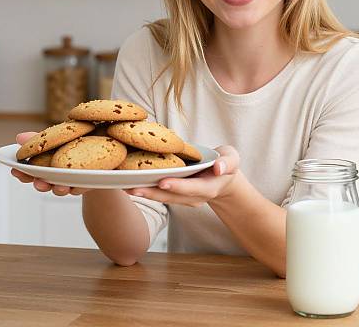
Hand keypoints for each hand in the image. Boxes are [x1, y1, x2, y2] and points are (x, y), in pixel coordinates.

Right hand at [11, 132, 90, 195]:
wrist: (95, 149)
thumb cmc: (69, 143)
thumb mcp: (54, 138)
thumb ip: (37, 140)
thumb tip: (19, 137)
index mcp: (44, 166)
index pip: (29, 173)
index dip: (22, 173)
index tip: (16, 171)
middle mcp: (54, 177)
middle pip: (43, 184)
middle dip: (40, 185)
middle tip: (39, 183)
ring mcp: (69, 182)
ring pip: (61, 189)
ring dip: (59, 189)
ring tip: (61, 186)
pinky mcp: (85, 183)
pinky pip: (80, 188)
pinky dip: (78, 187)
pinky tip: (78, 185)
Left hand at [125, 145, 239, 206]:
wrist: (223, 180)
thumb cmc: (226, 165)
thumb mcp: (233, 159)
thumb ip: (228, 162)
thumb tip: (218, 167)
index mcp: (208, 187)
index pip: (191, 188)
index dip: (178, 186)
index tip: (163, 182)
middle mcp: (194, 197)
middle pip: (172, 196)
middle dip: (152, 193)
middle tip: (133, 188)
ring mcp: (183, 198)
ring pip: (163, 197)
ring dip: (145, 193)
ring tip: (126, 187)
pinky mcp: (175, 195)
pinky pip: (160, 194)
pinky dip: (146, 189)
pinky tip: (130, 184)